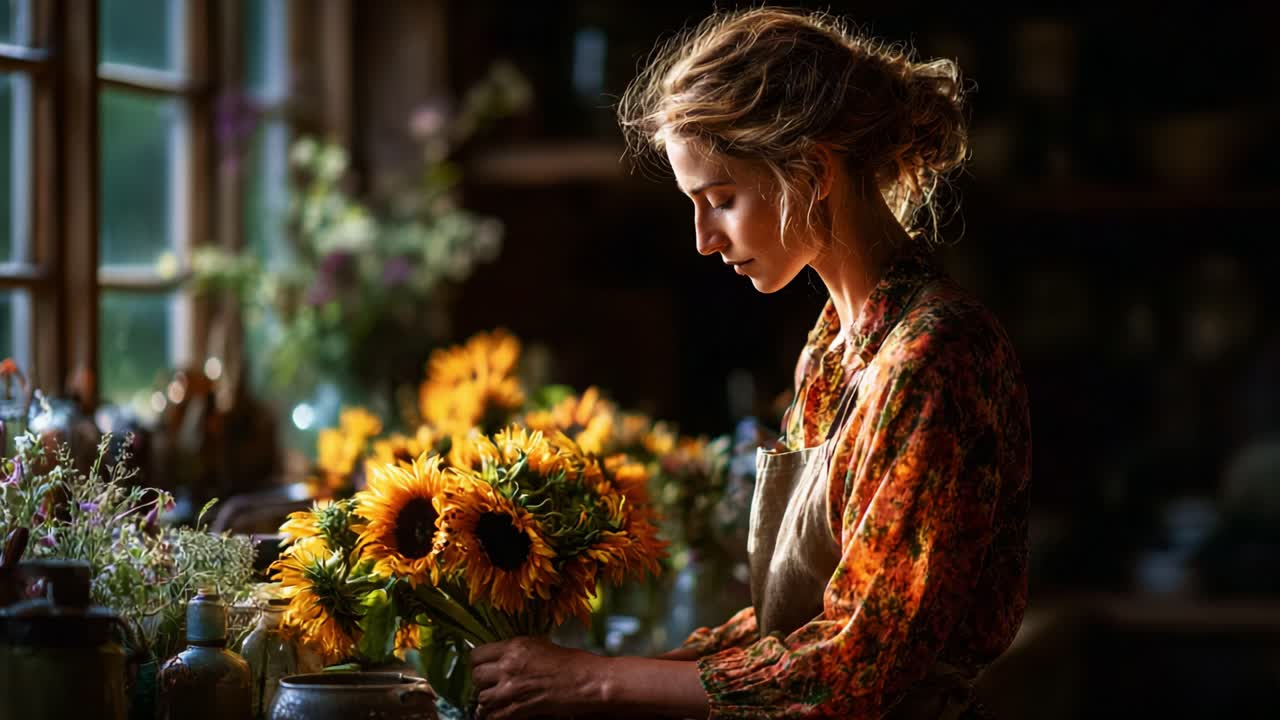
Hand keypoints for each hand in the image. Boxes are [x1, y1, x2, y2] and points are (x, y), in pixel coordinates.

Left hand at [471, 635, 605, 719]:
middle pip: (476, 676)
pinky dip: (493, 716)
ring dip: (487, 700)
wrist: (586, 682)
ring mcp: (512, 689)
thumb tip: (500, 656)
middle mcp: (509, 666)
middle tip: (491, 683)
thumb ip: (516, 650)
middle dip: (481, 681)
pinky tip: (499, 713)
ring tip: (497, 699)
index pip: (477, 654)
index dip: (478, 662)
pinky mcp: (518, 709)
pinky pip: (493, 716)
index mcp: (514, 646)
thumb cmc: (571, 662)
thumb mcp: (539, 645)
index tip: (484, 665)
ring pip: (481, 698)